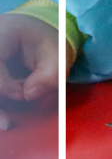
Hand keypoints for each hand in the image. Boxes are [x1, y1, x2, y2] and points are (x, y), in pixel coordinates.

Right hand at [0, 13, 71, 129]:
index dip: (5, 84)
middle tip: (6, 124)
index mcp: (0, 34)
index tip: (24, 95)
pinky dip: (0, 104)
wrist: (39, 35)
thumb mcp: (58, 55)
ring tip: (6, 124)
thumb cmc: (48, 43)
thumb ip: (49, 75)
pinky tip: (4, 118)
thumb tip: (28, 95)